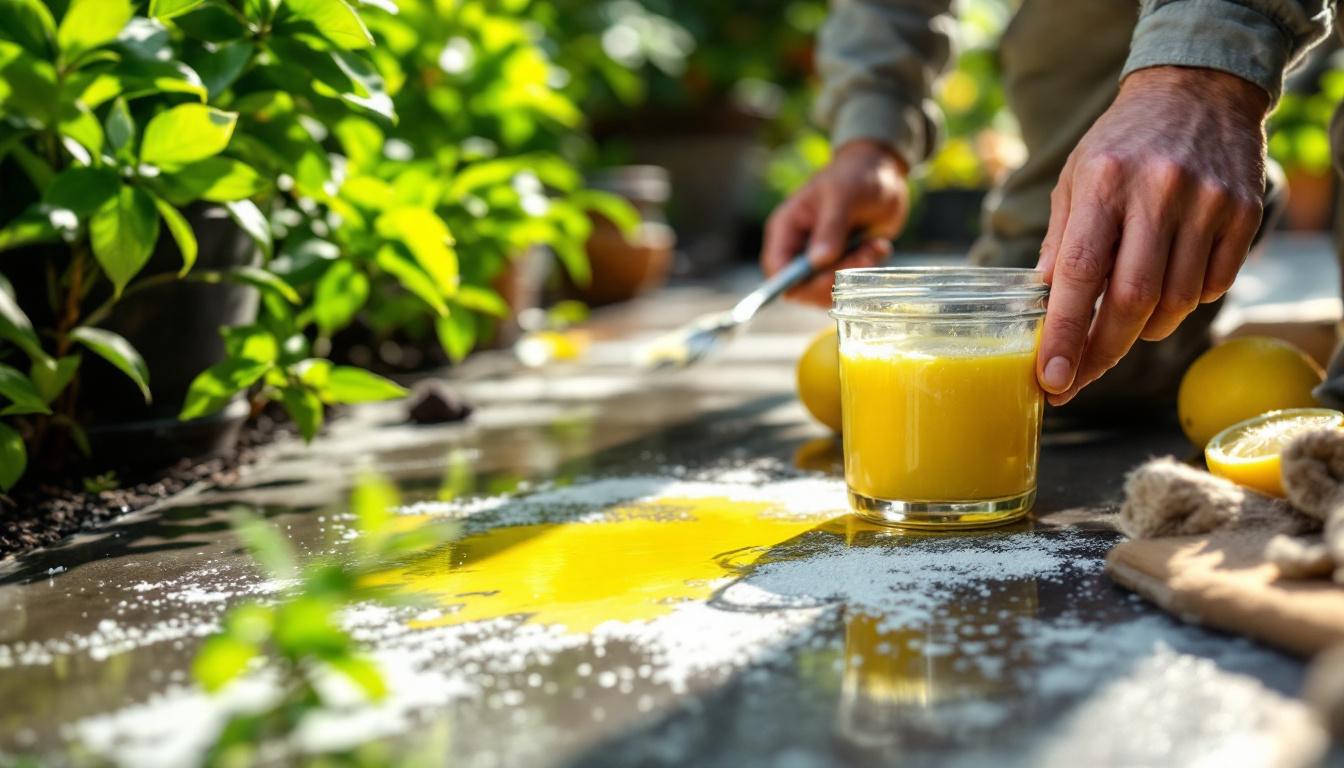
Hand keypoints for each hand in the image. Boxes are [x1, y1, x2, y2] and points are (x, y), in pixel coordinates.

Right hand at [760, 139, 908, 306]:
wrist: (883, 173)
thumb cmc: (856, 176)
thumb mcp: (843, 195)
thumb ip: (831, 228)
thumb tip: (817, 262)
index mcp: (786, 229)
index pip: (776, 269)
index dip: (791, 283)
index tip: (824, 279)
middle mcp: (798, 249)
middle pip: (803, 288)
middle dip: (835, 278)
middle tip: (864, 254)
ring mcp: (820, 260)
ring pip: (829, 290)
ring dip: (855, 274)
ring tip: (875, 246)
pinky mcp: (842, 265)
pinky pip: (850, 285)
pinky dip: (867, 271)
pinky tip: (878, 246)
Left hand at [1037, 66, 1268, 405]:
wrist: (1197, 87)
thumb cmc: (1123, 141)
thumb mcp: (1074, 177)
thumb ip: (1060, 240)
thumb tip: (1044, 305)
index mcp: (1103, 182)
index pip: (1080, 273)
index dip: (1064, 333)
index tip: (1052, 379)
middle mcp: (1157, 192)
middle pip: (1131, 300)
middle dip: (1102, 352)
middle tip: (1078, 378)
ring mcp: (1206, 203)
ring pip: (1176, 302)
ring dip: (1144, 329)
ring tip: (1123, 323)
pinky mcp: (1243, 213)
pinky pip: (1214, 286)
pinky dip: (1186, 303)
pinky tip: (1168, 289)